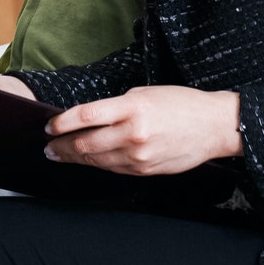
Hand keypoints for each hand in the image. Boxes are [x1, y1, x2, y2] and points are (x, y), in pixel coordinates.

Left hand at [44, 87, 241, 175]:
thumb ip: (115, 107)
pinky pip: (114, 168)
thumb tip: (87, 118)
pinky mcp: (146, 170)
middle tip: (48, 146)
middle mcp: (133, 133)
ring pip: (97, 159)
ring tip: (60, 154)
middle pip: (85, 143)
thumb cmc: (181, 104)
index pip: (85, 116)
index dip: (61, 123)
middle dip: (62, 146)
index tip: (48, 126)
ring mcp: (140, 156)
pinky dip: (97, 164)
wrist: (215, 126)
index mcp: (132, 108)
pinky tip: (87, 160)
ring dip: (75, 158)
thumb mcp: (144, 94)